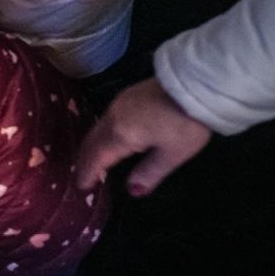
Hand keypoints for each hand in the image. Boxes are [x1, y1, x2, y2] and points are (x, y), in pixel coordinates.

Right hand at [75, 78, 212, 196]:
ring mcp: (117, 105)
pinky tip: (107, 139)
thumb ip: (149, 173)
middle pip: (91, 142)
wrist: (194, 84)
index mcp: (120, 135)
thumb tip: (132, 192)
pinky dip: (99, 135)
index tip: (80, 187)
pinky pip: (103, 120)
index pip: (96, 158)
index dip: (87, 173)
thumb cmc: (185, 124)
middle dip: (84, 160)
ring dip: (90, 147)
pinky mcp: (125, 97)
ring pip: (95, 130)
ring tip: (91, 161)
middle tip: (82, 176)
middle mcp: (112, 119)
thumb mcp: (172, 155)